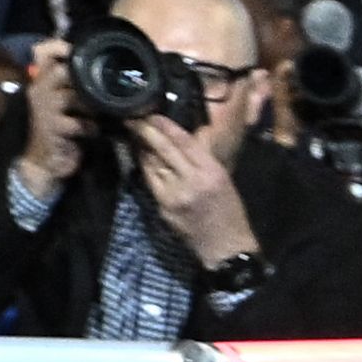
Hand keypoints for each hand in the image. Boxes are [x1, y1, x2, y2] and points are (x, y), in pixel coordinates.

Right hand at [11, 38, 85, 190]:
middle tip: (99, 90)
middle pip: (62, 70)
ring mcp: (45, 109)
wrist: (42, 163)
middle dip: (84, 79)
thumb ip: (71, 85)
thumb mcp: (60, 103)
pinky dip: (91, 127)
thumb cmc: (56, 130)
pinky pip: (80, 122)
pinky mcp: (54, 128)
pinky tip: (93, 132)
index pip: (42, 52)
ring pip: (73, 95)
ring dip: (92, 106)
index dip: (60, 45)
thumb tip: (98, 68)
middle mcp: (39, 90)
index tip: (81, 50)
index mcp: (39, 81)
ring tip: (100, 114)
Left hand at [136, 98, 257, 252]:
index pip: (184, 141)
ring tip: (135, 134)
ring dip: (142, 147)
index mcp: (211, 171)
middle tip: (133, 117)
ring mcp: (174, 195)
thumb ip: (202, 158)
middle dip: (146, 130)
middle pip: (164, 149)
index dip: (165, 125)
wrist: (225, 247)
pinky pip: (150, 181)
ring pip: (152, 164)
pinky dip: (145, 167)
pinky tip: (142, 157)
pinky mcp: (163, 207)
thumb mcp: (223, 178)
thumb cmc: (229, 210)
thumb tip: (183, 136)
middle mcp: (191, 181)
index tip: (152, 114)